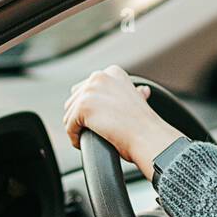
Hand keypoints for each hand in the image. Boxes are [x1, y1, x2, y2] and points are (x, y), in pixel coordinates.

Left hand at [62, 65, 182, 179]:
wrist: (148, 136)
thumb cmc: (146, 124)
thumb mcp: (139, 100)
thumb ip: (134, 92)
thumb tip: (142, 91)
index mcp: (113, 72)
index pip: (87, 87)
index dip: (89, 106)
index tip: (96, 119)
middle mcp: (100, 77)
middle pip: (74, 99)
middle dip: (79, 117)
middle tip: (89, 131)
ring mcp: (90, 90)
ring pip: (69, 113)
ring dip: (75, 127)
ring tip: (85, 137)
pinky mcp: (83, 106)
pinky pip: (69, 126)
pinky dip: (73, 137)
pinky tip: (81, 143)